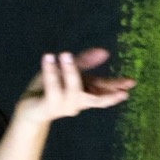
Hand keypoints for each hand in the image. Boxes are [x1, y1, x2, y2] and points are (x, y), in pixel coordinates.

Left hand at [15, 49, 133, 124]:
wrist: (28, 106)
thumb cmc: (49, 88)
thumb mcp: (67, 71)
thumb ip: (84, 61)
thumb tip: (105, 52)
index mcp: (84, 92)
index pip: (104, 88)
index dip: (117, 86)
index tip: (131, 83)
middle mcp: (77, 102)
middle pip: (95, 98)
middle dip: (108, 95)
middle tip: (122, 93)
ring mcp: (64, 106)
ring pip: (72, 90)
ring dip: (70, 71)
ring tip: (64, 53)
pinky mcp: (49, 106)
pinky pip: (52, 89)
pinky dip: (50, 73)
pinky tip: (48, 57)